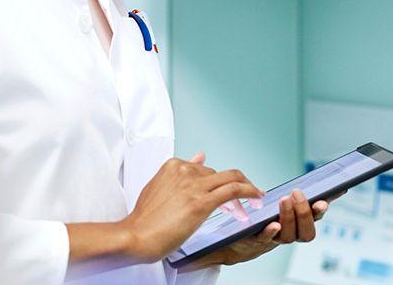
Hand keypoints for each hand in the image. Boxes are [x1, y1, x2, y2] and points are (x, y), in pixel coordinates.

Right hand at [120, 152, 264, 263]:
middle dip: (233, 188)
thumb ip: (180, 173)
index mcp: (174, 166)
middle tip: (241, 204)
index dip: (217, 183)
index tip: (224, 195)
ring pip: (231, 179)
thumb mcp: (160, 187)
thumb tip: (200, 156)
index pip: (205, 169)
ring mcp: (193, 185)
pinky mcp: (201, 202)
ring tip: (254, 199)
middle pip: (219, 175)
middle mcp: (185, 170)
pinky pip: (233, 190)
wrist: (136, 236)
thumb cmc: (145, 219)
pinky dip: (249, 191)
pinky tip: (256, 197)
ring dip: (246, 189)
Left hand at [177, 188, 347, 271]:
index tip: (330, 196)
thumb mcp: (281, 205)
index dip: (323, 208)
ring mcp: (272, 241)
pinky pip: (264, 239)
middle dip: (304, 212)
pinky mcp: (254, 243)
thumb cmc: (260, 220)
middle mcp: (288, 234)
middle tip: (297, 195)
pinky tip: (271, 224)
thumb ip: (301, 194)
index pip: (316, 217)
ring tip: (284, 201)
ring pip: (288, 235)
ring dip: (289, 218)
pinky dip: (270, 232)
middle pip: (306, 230)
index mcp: (296, 224)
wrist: (232, 240)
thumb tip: (322, 179)